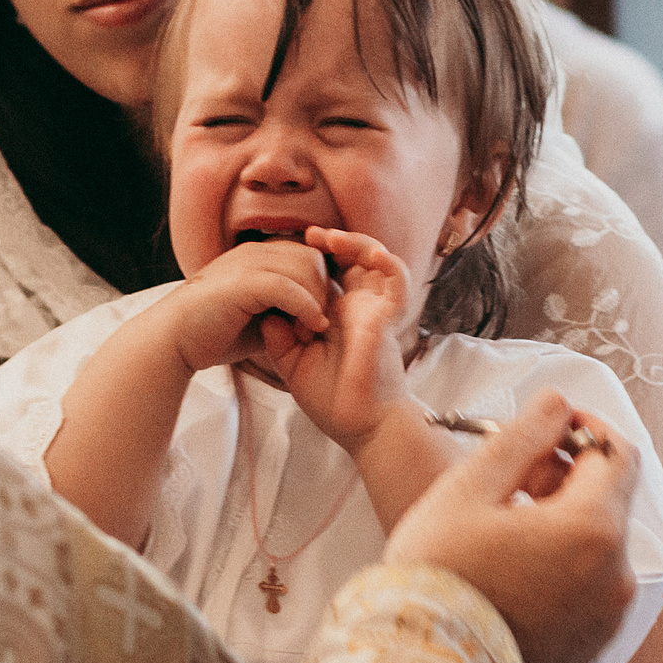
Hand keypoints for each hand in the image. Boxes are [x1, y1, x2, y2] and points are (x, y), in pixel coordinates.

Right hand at [159, 238, 330, 374]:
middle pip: (312, 256)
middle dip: (324, 289)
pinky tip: (309, 328)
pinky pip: (287, 286)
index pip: (308, 254)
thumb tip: (318, 317)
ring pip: (305, 267)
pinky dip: (306, 307)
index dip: (322, 282)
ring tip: (311, 331)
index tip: (320, 315)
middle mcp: (254, 252)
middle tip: (317, 326)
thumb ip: (286, 310)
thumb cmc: (213, 332)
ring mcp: (246, 263)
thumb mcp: (259, 317)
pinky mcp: (241, 282)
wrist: (172, 340)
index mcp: (258, 255)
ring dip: (317, 301)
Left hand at [261, 226, 410, 449]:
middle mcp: (358, 309)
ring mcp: (375, 310)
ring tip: (330, 238)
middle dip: (333, 242)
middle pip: (352, 261)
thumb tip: (264, 310)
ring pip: (378, 261)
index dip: (311, 259)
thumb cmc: (333, 401)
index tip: (284, 249)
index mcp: (335, 317)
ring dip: (357, 243)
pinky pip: (397, 281)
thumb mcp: (293, 365)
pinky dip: (387, 262)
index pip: (327, 276)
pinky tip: (369, 252)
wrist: (362, 427)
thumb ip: (278, 338)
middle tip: (308, 235)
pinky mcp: (388, 318)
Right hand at [385, 389, 640, 662]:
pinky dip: (563, 567)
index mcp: (594, 529)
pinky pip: (590, 588)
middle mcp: (617, 576)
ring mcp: (608, 618)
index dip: (584, 429)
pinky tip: (512, 572)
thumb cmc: (438, 574)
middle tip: (511, 479)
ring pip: (598, 546)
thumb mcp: (469, 489)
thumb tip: (559, 402)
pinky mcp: (592, 648)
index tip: (545, 429)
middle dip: (568, 477)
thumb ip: (523, 436)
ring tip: (504, 529)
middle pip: (610, 501)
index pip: (617, 453)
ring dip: (564, 523)